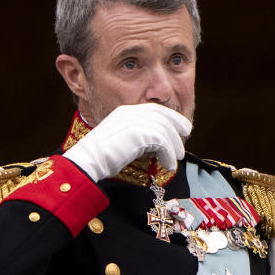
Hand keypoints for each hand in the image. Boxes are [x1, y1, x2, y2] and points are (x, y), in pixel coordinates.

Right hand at [62, 103, 191, 180]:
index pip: (155, 109)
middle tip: (184, 142)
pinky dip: (168, 155)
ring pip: (165, 131)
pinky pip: (163, 143)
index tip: (183, 127)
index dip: (172, 117)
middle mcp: (131, 112)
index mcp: (126, 111)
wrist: (89, 159)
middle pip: (163, 117)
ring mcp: (135, 121)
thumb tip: (159, 145)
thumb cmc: (103, 156)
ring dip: (174, 147)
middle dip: (177, 128)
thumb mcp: (124, 139)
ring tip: (177, 159)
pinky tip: (169, 165)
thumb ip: (140, 137)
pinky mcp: (139, 134)